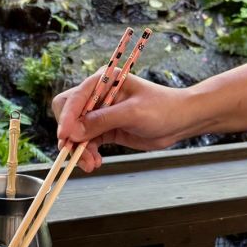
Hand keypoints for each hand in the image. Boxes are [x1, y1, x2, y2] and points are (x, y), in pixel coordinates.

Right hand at [52, 71, 186, 170]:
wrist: (180, 122)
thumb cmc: (162, 109)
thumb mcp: (132, 113)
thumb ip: (102, 120)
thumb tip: (73, 132)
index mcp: (102, 81)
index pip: (73, 98)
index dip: (66, 118)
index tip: (66, 138)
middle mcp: (97, 96)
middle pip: (69, 115)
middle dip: (70, 136)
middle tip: (76, 154)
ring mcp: (100, 114)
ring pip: (77, 134)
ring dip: (80, 150)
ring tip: (90, 165)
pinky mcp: (105, 129)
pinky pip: (88, 143)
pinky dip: (88, 154)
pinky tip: (95, 163)